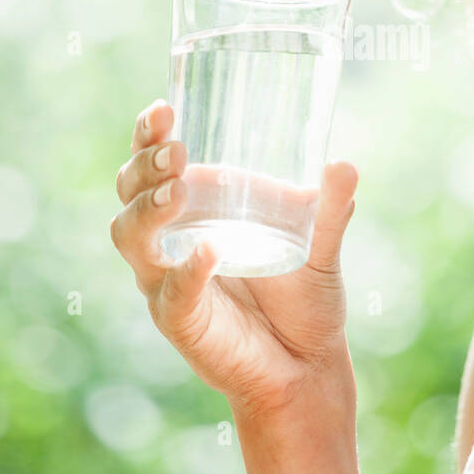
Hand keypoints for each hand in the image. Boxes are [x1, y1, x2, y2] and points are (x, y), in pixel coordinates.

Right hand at [110, 99, 358, 419]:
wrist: (309, 365)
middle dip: (143, 167)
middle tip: (174, 151)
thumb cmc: (304, 298)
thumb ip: (331, 208)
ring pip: (131, 238)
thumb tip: (344, 166)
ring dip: (149, 210)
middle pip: (129, 192)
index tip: (164, 108)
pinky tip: (209, 251)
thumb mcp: (321, 245)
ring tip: (178, 191)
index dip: (147, 135)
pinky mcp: (180, 320)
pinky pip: (172, 292)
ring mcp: (168, 280)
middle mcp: (170, 241)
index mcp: (194, 209)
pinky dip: (187, 270)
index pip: (152, 163)